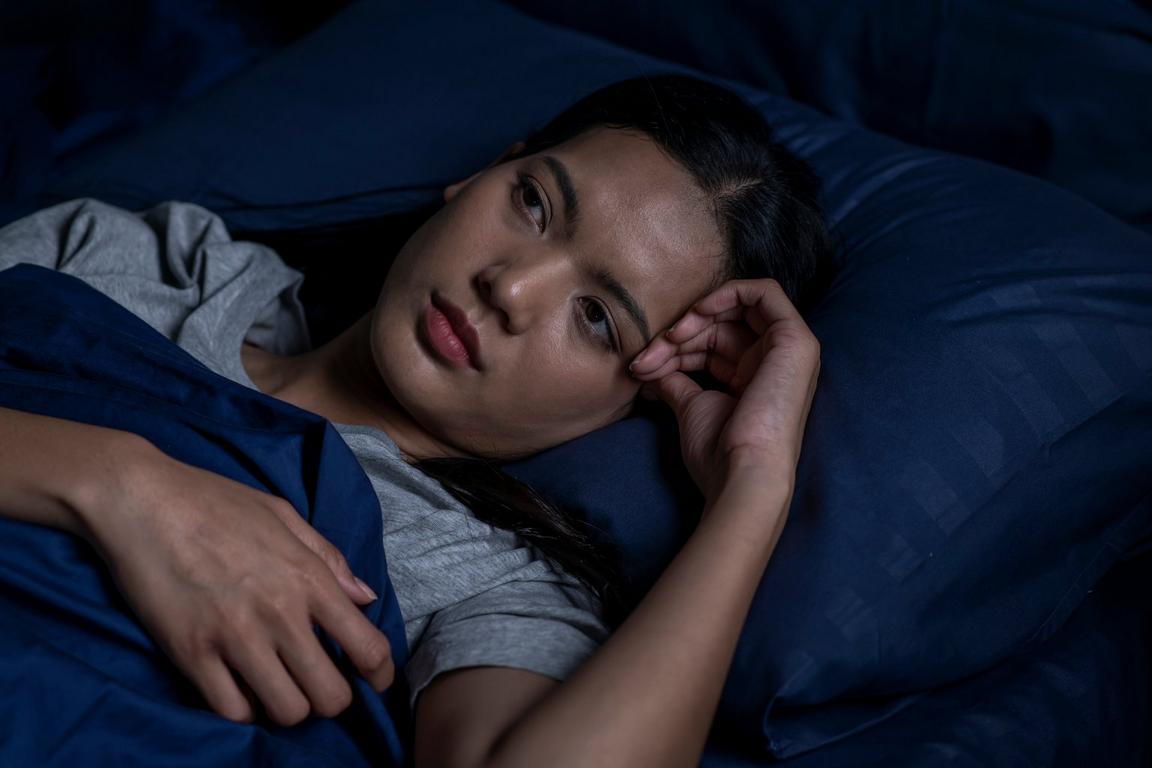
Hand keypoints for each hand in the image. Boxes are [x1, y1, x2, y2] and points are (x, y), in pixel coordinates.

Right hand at [79, 442, 394, 725]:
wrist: (141, 499)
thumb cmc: (215, 501)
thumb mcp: (283, 516)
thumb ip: (328, 559)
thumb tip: (365, 597)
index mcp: (309, 578)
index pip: (368, 647)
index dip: (379, 674)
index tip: (373, 680)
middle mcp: (280, 613)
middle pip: (331, 696)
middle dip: (332, 699)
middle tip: (317, 683)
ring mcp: (235, 637)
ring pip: (286, 712)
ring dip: (288, 706)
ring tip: (278, 686)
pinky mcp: (190, 654)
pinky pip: (232, 710)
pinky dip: (242, 709)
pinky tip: (240, 687)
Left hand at [628, 279, 820, 503]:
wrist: (742, 472)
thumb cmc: (719, 451)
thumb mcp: (691, 407)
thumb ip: (675, 381)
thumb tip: (650, 367)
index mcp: (752, 379)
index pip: (710, 346)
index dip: (674, 349)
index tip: (643, 367)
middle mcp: (772, 362)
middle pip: (719, 327)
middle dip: (677, 336)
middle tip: (646, 358)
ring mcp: (788, 350)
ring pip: (735, 310)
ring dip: (693, 319)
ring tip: (665, 343)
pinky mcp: (796, 340)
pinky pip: (764, 292)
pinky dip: (728, 293)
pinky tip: (698, 312)